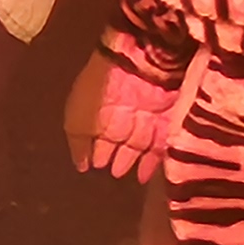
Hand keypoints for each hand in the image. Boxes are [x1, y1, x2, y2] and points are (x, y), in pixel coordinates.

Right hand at [63, 50, 175, 181]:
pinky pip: (161, 144)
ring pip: (140, 146)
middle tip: (113, 175)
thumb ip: (79, 145)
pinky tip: (145, 175)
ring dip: (133, 162)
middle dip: (115, 158)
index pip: (96, 140)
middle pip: (119, 144)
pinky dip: (154, 160)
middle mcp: (121, 118)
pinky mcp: (167, 120)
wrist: (133, 66)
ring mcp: (145, 119)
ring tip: (129, 178)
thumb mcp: (76, 121)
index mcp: (97, 115)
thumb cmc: (97, 93)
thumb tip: (82, 166)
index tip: (92, 170)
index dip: (95, 155)